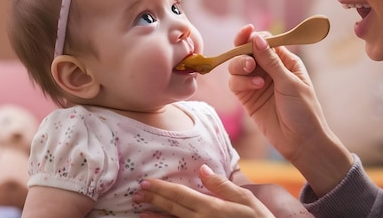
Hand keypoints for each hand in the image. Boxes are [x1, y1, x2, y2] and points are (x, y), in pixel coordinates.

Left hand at [132, 164, 275, 217]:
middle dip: (153, 200)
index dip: (161, 189)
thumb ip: (222, 185)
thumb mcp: (245, 200)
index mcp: (211, 208)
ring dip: (156, 217)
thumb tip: (203, 169)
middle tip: (136, 193)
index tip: (145, 183)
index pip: (180, 195)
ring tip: (140, 211)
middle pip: (172, 208)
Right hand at [228, 25, 352, 193]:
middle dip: (242, 48)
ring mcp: (256, 83)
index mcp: (285, 61)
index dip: (254, 36)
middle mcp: (268, 69)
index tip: (248, 33)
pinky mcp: (247, 98)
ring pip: (237, 66)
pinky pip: (235, 83)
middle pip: (247, 51)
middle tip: (244, 53)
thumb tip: (256, 38)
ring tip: (252, 73)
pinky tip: (255, 87)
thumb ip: (271, 61)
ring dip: (240, 65)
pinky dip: (241, 81)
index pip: (265, 41)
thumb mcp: (290, 82)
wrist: (301, 142)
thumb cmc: (304, 111)